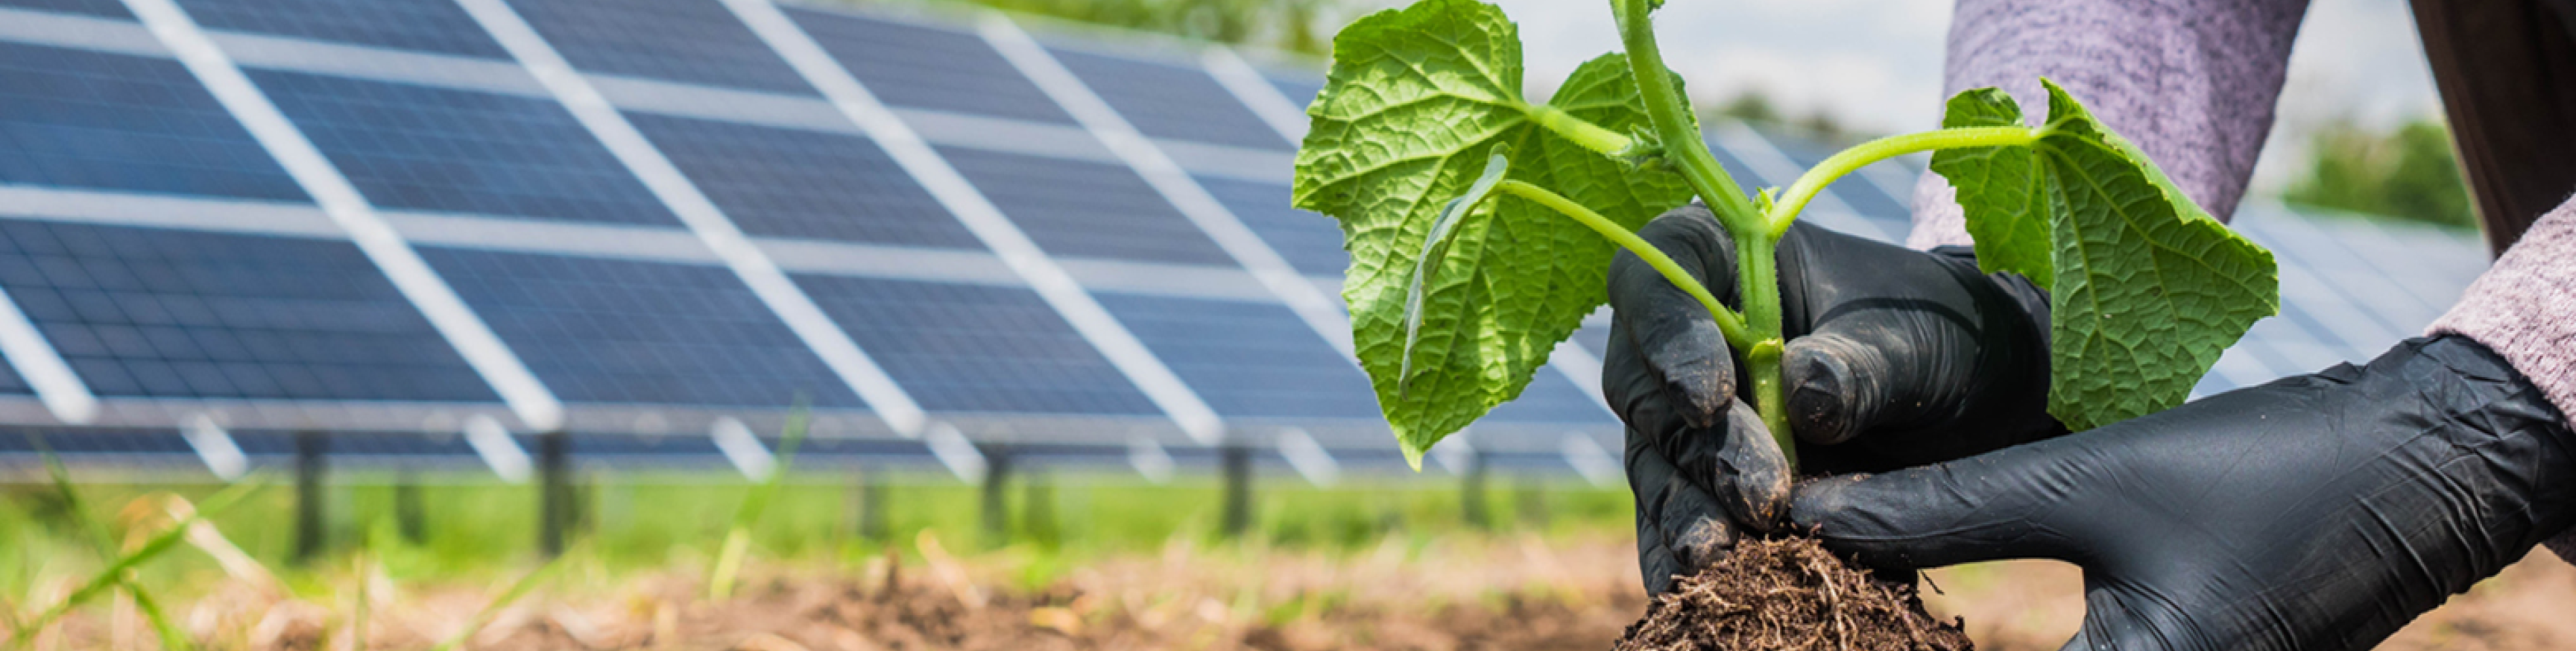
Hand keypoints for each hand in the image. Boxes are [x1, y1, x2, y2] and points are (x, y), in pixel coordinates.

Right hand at [1608, 204, 2061, 593]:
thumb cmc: (1947, 336)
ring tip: (1723, 558)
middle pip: (1644, 383)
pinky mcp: (1704, 481)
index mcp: (1729, 259)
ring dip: (1684, 511)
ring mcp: (1689, 412)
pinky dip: (1679, 557)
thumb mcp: (1919, 340)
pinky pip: (1673, 518)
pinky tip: (1692, 593)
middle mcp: (1691, 333)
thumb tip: (1802, 394)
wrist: (1981, 397)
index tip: (1710, 395)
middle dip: (1701, 448)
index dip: (1664, 333)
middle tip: (1764, 497)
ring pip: (1654, 460)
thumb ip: (1860, 365)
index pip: (1657, 274)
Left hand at [1792, 335, 2575, 650]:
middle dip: (1880, 640)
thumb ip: (1939, 510)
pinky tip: (1914, 625)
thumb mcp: (2082, 484)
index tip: (1763, 624)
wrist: (2412, 474)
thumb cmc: (2257, 470)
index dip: (1858, 644)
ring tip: (1832, 611)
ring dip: (1928, 646)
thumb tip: (1805, 513)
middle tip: (1781, 617)